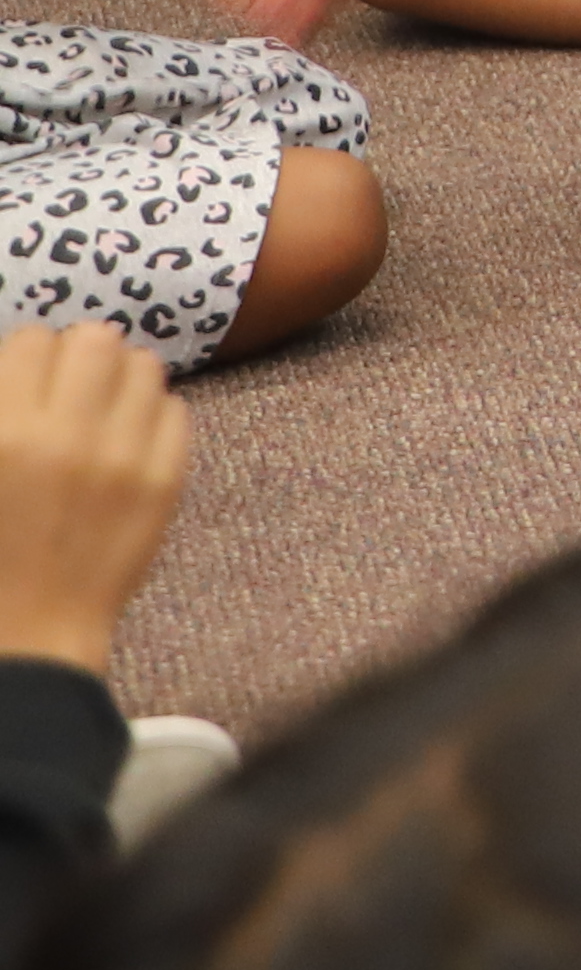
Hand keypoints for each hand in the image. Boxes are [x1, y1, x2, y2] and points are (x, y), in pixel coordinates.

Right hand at [0, 325, 189, 676]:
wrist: (28, 630)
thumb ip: (2, 409)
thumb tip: (23, 362)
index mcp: (3, 433)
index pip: (32, 340)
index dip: (27, 359)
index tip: (26, 381)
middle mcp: (68, 436)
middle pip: (96, 339)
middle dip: (79, 356)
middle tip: (67, 387)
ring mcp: (127, 457)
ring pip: (144, 365)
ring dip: (120, 379)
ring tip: (100, 409)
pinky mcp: (167, 480)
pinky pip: (175, 408)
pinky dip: (151, 415)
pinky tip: (126, 441)